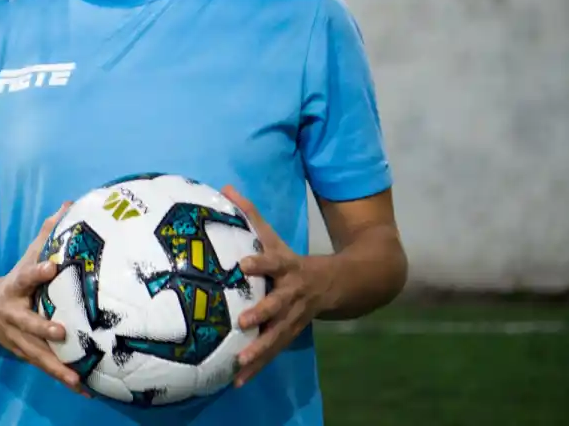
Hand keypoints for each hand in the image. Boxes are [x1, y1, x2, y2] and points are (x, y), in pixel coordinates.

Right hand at [0, 201, 87, 395]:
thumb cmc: (16, 279)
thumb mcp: (27, 256)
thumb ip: (47, 234)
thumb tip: (67, 204)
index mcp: (15, 288)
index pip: (26, 276)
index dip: (37, 271)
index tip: (51, 266)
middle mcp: (13, 315)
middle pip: (27, 323)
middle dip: (42, 328)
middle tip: (61, 332)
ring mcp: (16, 338)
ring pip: (36, 353)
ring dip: (56, 366)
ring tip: (77, 378)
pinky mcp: (24, 354)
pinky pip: (44, 367)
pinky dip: (62, 378)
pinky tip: (83, 389)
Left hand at [222, 185, 328, 388]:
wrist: (343, 284)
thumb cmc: (294, 260)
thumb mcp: (276, 237)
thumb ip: (250, 214)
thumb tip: (226, 187)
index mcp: (288, 267)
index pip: (273, 261)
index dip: (261, 261)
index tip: (244, 263)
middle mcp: (293, 294)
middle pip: (278, 304)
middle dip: (263, 313)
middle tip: (244, 321)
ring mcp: (294, 317)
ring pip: (278, 335)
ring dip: (260, 350)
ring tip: (240, 362)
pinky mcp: (291, 334)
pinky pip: (273, 352)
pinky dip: (257, 367)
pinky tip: (237, 381)